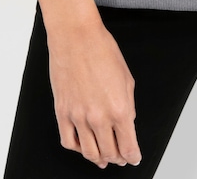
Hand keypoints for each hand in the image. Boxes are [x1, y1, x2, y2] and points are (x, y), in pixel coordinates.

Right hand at [48, 19, 142, 167]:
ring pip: (89, 152)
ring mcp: (78, 117)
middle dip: (118, 158)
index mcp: (120, 108)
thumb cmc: (102, 50)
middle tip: (121, 157)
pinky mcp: (62, 112)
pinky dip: (78, 149)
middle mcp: (99, 117)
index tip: (134, 158)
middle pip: (110, 152)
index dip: (133, 156)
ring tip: (103, 158)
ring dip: (99, 158)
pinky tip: (83, 146)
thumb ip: (128, 105)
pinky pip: (69, 141)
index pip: (128, 146)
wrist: (76, 36)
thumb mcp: (127, 78)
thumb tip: (127, 123)